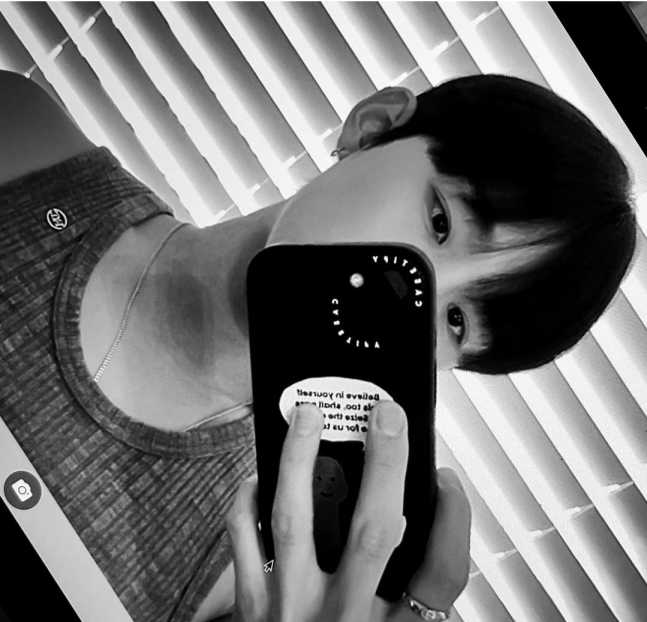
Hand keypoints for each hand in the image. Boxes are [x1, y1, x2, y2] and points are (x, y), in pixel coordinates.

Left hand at [225, 401, 470, 621]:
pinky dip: (247, 504)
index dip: (454, 520)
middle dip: (383, 466)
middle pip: (372, 532)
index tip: (450, 481)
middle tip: (386, 415)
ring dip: (301, 463)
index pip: (442, 574)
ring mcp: (291, 611)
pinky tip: (259, 476)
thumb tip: (427, 519)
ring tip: (308, 417)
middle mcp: (344, 619)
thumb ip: (416, 598)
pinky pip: (242, 545)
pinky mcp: (250, 611)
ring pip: (295, 523)